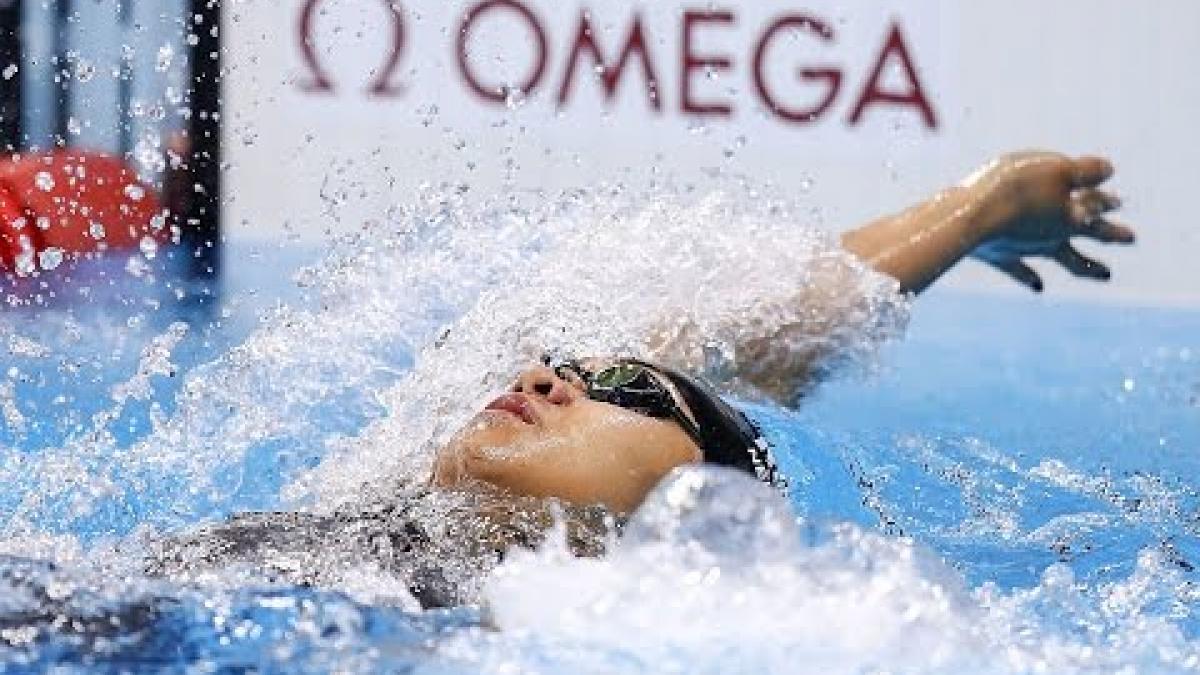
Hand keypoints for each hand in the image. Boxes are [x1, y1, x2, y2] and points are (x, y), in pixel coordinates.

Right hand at [965, 151, 1135, 291]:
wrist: (970, 220)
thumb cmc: (1013, 189)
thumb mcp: (1055, 169)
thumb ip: (1085, 170)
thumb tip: (1108, 170)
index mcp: (1072, 213)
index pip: (1096, 203)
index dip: (1107, 200)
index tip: (1117, 201)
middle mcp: (1055, 234)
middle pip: (1091, 234)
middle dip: (1112, 234)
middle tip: (1131, 238)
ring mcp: (1029, 248)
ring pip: (1066, 259)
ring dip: (1087, 265)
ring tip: (1107, 275)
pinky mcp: (1000, 256)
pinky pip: (1020, 271)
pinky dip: (1031, 278)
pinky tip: (1040, 288)